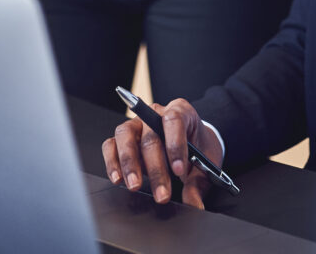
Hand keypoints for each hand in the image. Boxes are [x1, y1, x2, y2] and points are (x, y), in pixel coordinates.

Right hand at [101, 98, 220, 209]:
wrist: (193, 144)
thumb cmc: (198, 150)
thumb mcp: (205, 166)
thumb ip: (198, 184)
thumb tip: (193, 204)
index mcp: (181, 111)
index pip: (173, 120)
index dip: (175, 145)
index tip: (179, 171)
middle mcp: (155, 114)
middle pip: (150, 136)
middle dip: (155, 169)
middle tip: (162, 194)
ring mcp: (136, 125)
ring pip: (125, 135)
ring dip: (129, 163)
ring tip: (134, 185)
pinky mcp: (123, 138)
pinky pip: (111, 144)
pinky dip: (112, 161)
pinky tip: (118, 179)